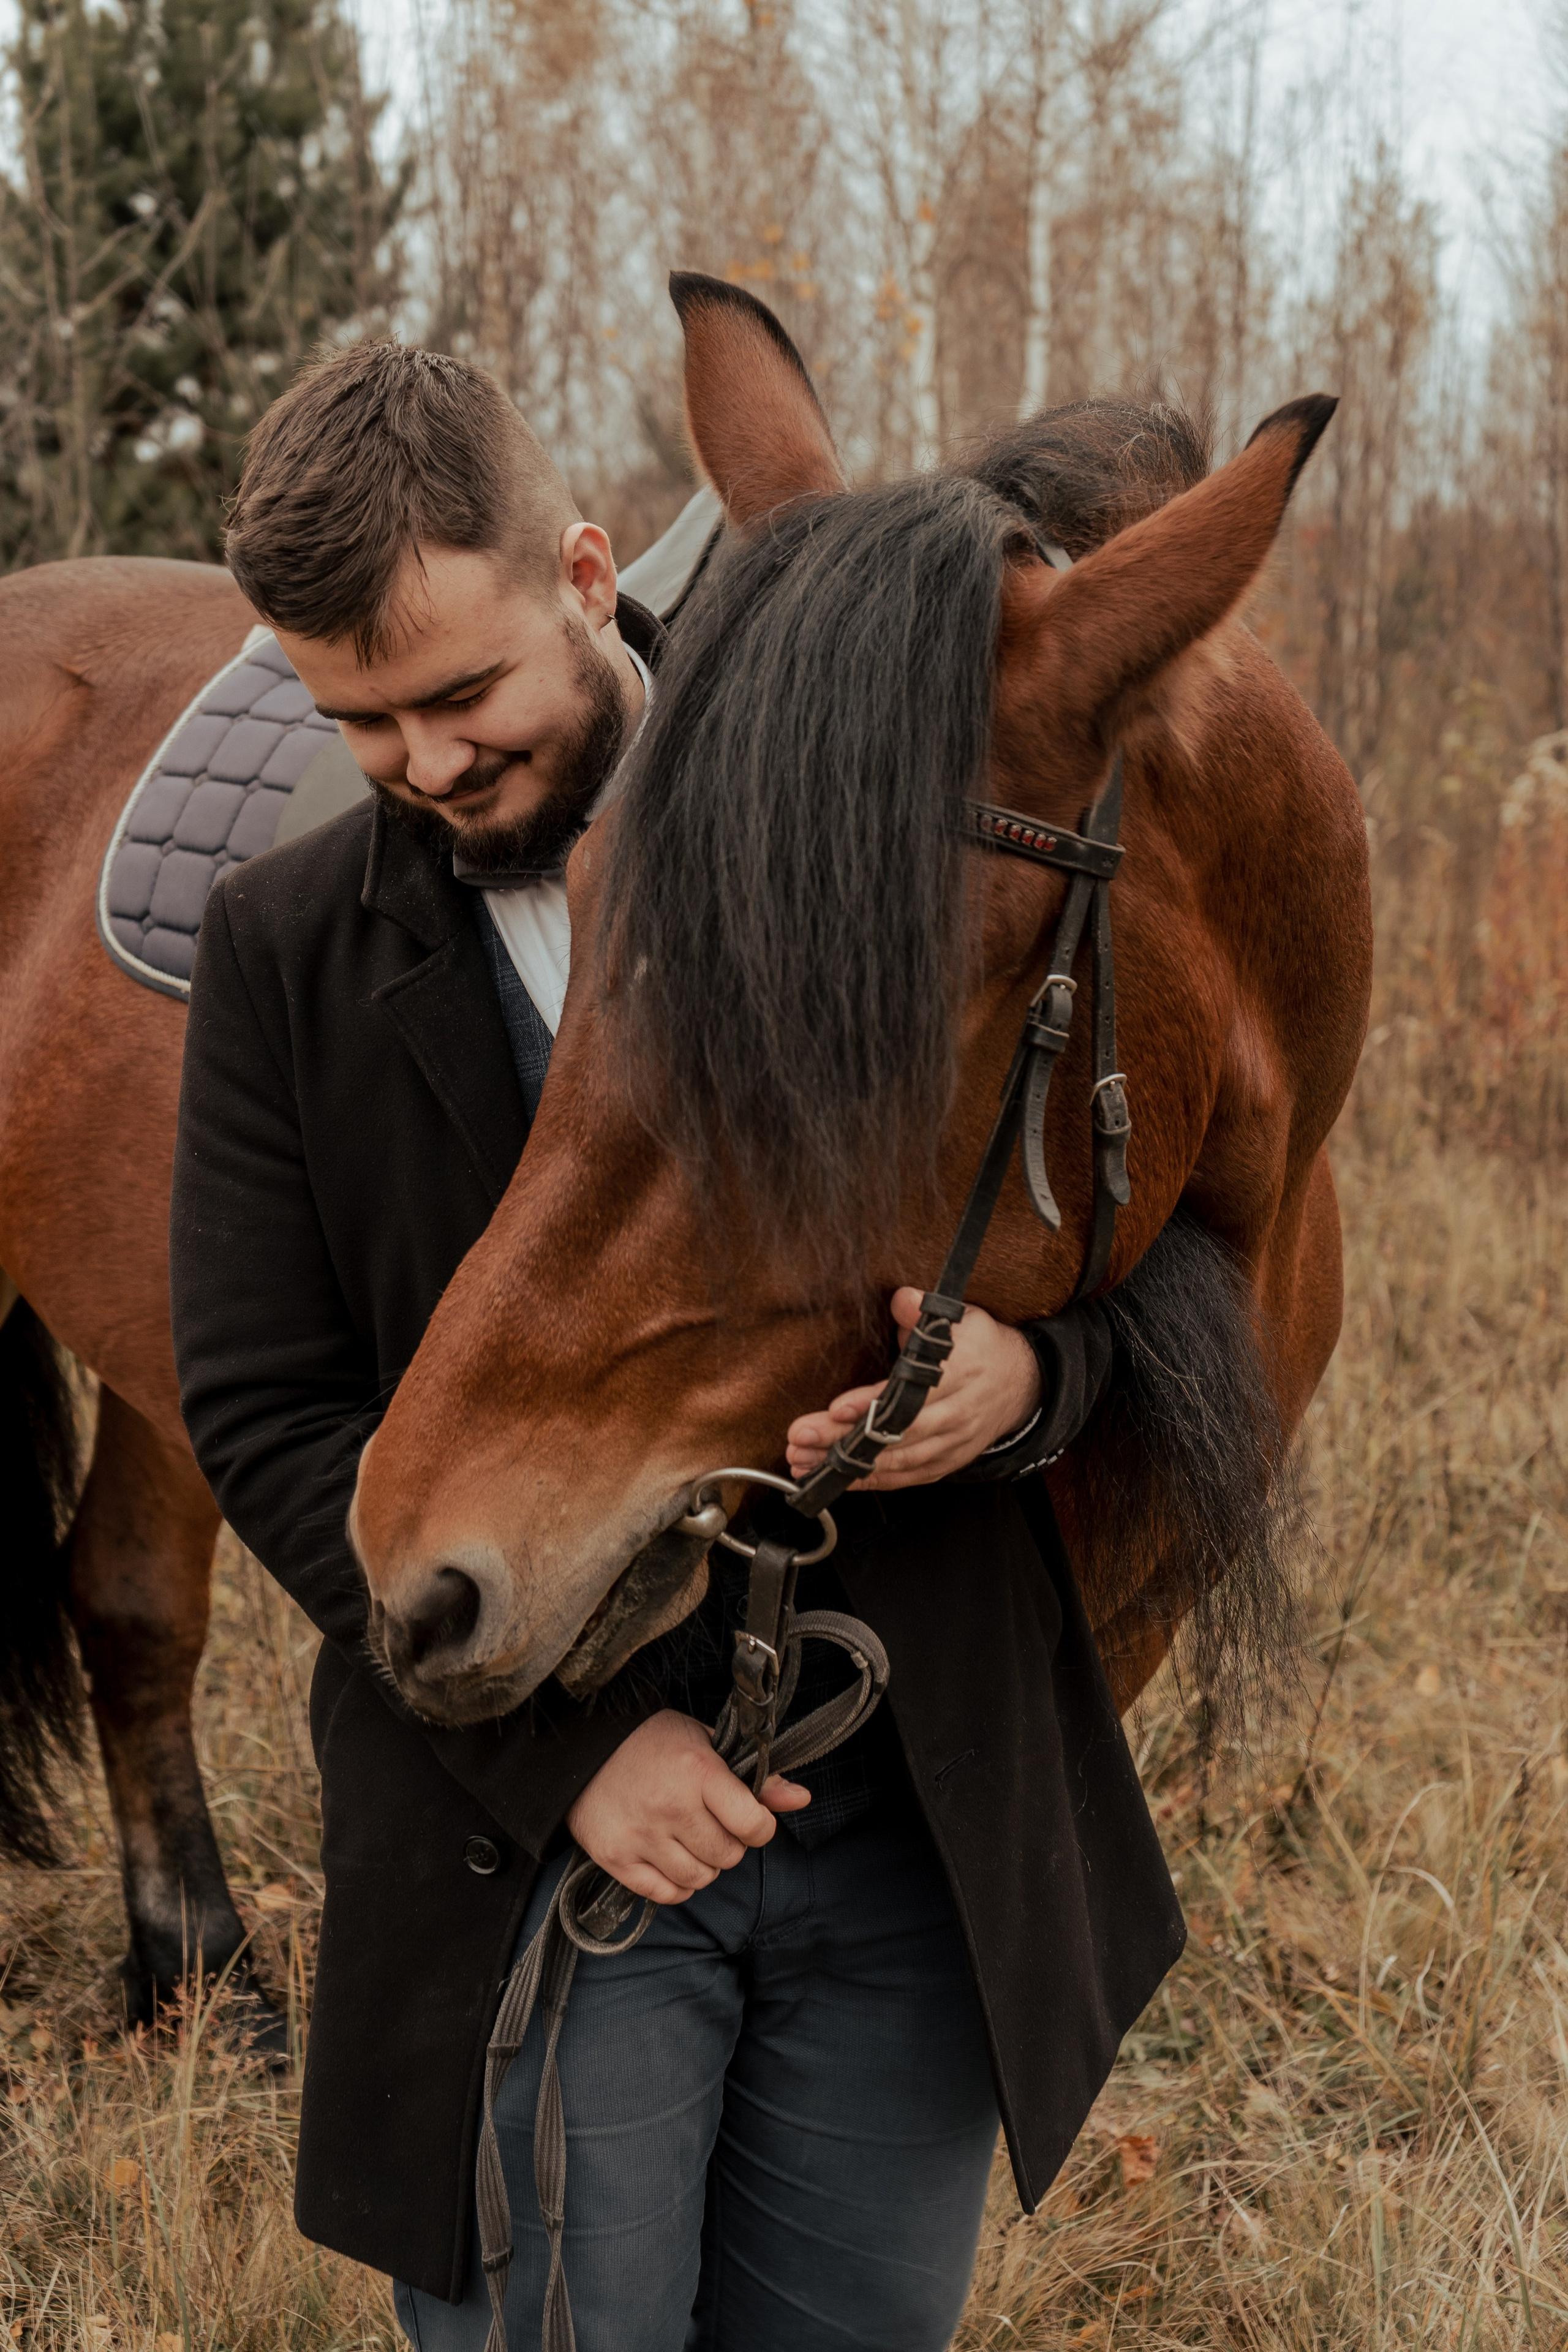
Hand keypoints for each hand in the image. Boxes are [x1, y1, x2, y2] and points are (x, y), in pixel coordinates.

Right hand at [565, 1710, 809, 1904]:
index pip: (753, 1824)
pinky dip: (677, 1885)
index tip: (750, 1819)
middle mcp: (671, 1807)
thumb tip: (802, 1798)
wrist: (583, 1748)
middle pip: (728, 1856)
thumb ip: (755, 1776)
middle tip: (713, 1825)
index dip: (760, 1827)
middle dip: (730, 1845)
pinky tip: (672, 1860)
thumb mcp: (707, 1744)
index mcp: (699, 1772)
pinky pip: (666, 1894)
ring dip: (704, 1866)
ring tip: (691, 1841)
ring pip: (700, 1879)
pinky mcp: (617, 1858)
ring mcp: (642, 1836)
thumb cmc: (652, 1742)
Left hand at [785, 1286, 1040, 1491]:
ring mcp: (952, 1443)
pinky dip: (871, 1481)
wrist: (1021, 1384)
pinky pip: (906, 1477)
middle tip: (801, 1438)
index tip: (836, 1409)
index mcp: (960, 1373)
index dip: (873, 1403)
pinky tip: (837, 1479)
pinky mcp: (946, 1462)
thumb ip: (924, 1310)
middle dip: (843, 1439)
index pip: (910, 1392)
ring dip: (847, 1465)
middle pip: (895, 1432)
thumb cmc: (982, 1347)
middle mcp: (956, 1413)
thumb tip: (901, 1299)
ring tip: (803, 1461)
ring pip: (896, 1460)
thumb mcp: (963, 1318)